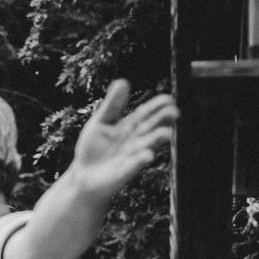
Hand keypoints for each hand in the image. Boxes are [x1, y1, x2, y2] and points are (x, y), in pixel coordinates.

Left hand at [71, 79, 177, 199]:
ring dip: (157, 139)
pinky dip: (141, 160)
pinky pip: (135, 165)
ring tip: (166, 133)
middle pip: (152, 127)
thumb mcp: (100, 122)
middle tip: (175, 112)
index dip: (157, 106)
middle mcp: (136, 140)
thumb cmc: (93, 149)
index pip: (147, 113)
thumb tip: (123, 81)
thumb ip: (112, 105)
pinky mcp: (125, 171)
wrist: (83, 177)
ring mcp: (132, 156)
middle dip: (163, 121)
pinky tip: (147, 155)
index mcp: (130, 126)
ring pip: (148, 145)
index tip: (168, 99)